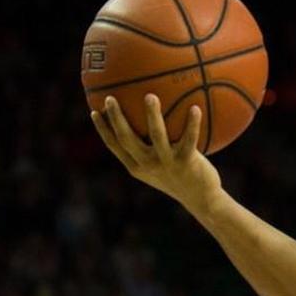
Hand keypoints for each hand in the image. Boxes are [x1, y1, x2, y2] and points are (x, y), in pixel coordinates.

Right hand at [91, 94, 222, 212]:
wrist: (201, 199)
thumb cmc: (180, 178)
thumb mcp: (159, 168)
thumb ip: (149, 150)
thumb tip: (145, 123)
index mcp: (136, 167)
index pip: (114, 146)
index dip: (102, 129)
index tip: (94, 111)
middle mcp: (148, 165)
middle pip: (126, 138)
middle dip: (116, 117)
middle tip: (111, 97)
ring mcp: (166, 163)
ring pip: (156, 135)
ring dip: (152, 114)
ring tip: (150, 95)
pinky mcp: (186, 162)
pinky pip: (189, 138)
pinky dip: (192, 123)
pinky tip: (195, 108)